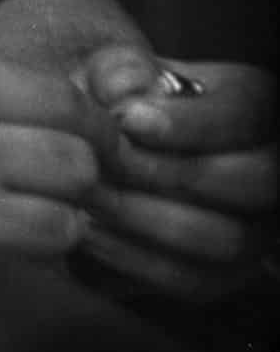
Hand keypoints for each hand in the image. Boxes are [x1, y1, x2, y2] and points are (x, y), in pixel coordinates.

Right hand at [0, 49, 106, 256]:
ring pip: (68, 212)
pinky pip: (41, 254)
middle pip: (76, 155)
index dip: (93, 124)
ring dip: (61, 218)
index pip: (61, 97)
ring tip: (31, 213)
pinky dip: (38, 252)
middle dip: (81, 175)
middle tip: (67, 184)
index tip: (98, 141)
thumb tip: (82, 120)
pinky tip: (8, 239)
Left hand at [72, 46, 276, 301]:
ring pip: (225, 238)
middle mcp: (269, 172)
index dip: (189, 122)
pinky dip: (138, 259)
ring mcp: (255, 229)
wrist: (108, 150)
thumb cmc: (120, 101)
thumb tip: (121, 94)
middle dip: (170, 172)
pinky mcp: (224, 273)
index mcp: (252, 107)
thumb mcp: (121, 72)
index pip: (242, 115)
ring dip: (149, 218)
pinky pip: (194, 280)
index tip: (127, 119)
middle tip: (107, 161)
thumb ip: (120, 71)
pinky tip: (89, 230)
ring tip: (91, 194)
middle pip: (250, 182)